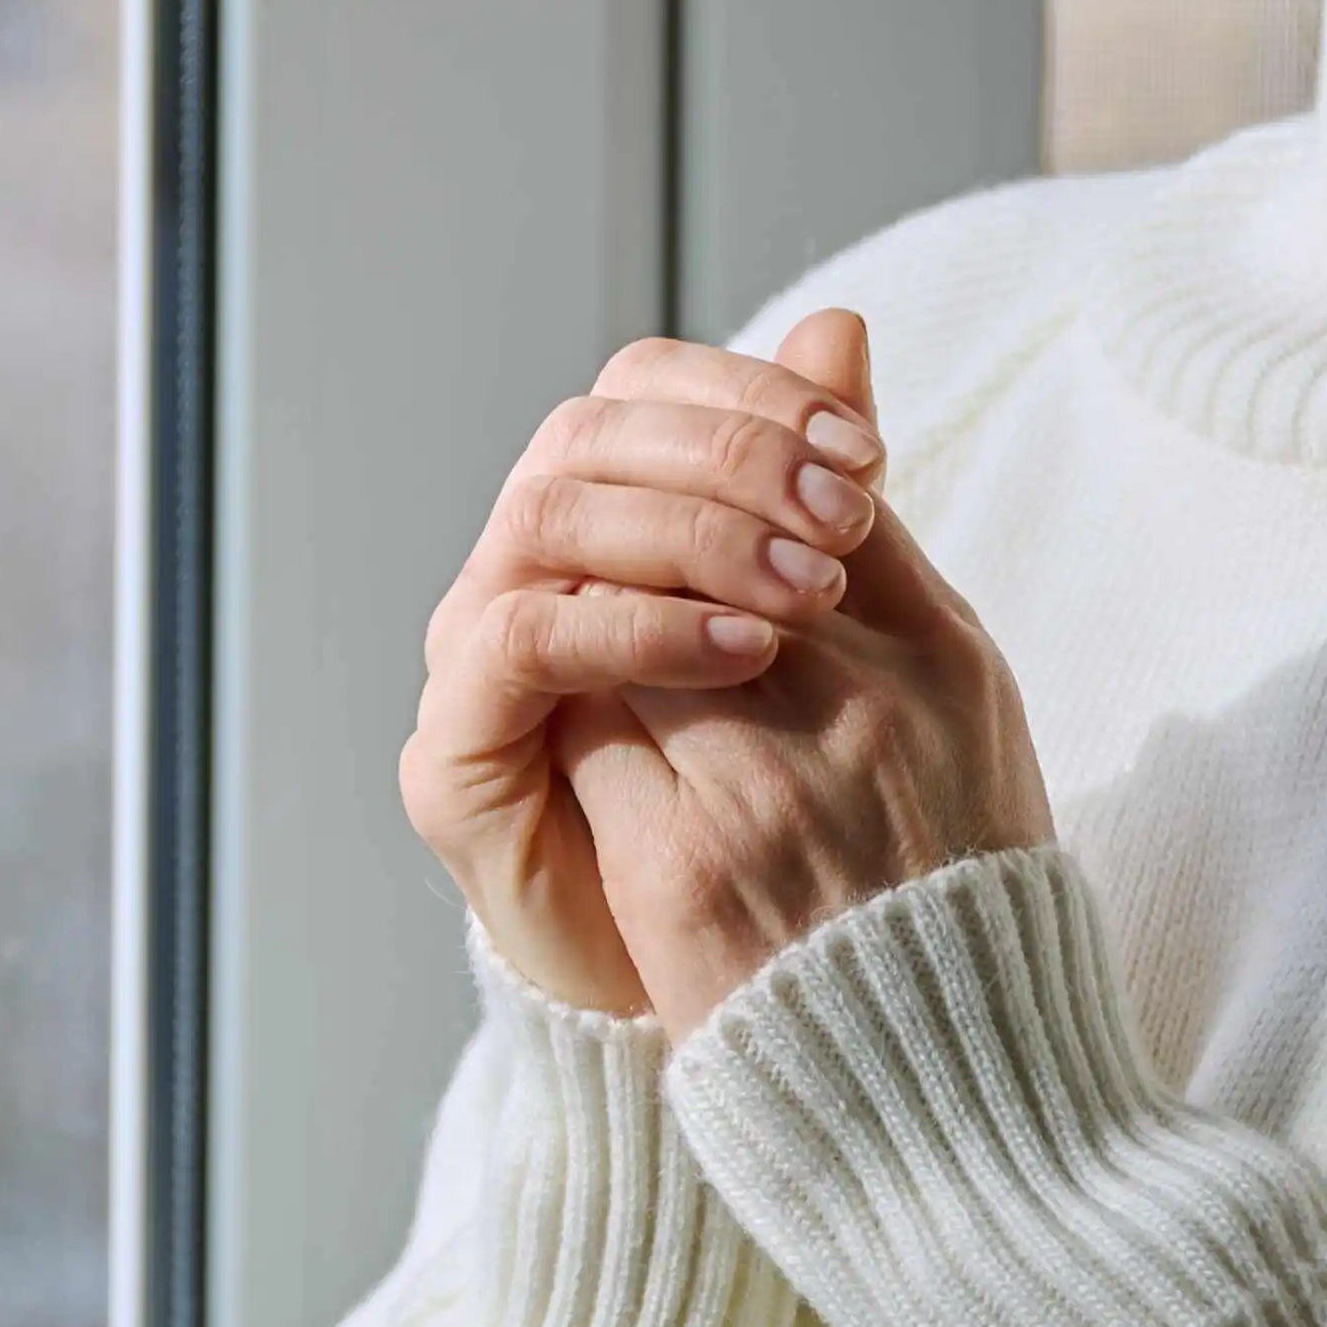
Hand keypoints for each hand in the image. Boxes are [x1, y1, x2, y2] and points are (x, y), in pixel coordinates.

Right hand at [401, 310, 897, 1019]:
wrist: (763, 999)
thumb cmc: (795, 809)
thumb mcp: (828, 624)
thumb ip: (816, 484)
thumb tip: (846, 327)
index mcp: (607, 520)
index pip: (645, 391)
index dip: (752, 396)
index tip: (870, 449)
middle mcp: (525, 567)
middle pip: (589, 433)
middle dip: (730, 454)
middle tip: (850, 509)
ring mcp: (477, 651)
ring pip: (549, 514)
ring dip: (689, 529)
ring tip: (808, 585)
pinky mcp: (456, 745)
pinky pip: (528, 636)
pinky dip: (638, 625)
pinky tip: (750, 651)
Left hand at [555, 325, 1052, 1043]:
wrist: (948, 1091)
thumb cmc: (952, 873)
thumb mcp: (958, 688)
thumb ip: (876, 522)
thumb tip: (828, 324)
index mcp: (945, 663)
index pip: (809, 502)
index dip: (746, 493)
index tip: (730, 526)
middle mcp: (861, 713)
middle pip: (708, 555)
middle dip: (662, 550)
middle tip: (638, 576)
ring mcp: (767, 791)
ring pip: (633, 636)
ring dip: (611, 634)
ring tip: (626, 674)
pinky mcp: (683, 872)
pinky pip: (594, 742)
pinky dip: (585, 727)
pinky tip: (600, 755)